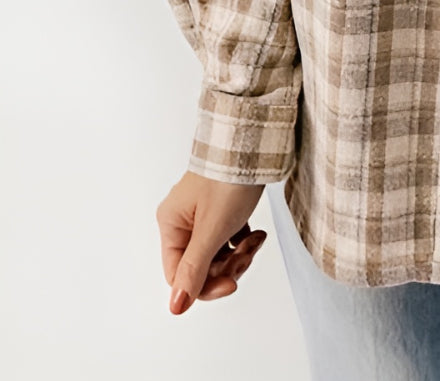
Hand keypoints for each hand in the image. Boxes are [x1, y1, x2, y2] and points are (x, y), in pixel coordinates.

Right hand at [156, 169, 267, 313]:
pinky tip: (257, 233)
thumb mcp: (212, 229)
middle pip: (201, 265)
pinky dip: (244, 240)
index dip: (206, 286)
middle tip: (247, 254)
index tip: (231, 284)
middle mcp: (182, 219)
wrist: (253, 143)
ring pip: (217, 253)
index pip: (180, 274)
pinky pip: (229, 237)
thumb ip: (195, 269)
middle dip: (228, 266)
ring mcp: (202, 213)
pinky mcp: (221, 208)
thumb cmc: (229, 179)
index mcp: (171, 224)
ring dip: (239, 254)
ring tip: (256, 240)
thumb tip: (176, 306)